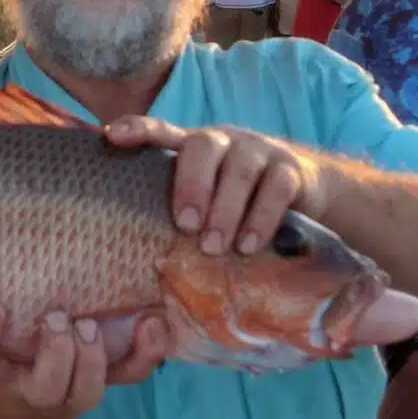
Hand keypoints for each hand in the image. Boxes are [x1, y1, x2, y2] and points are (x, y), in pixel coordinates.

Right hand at [0, 304, 169, 418]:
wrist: (34, 402)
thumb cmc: (10, 344)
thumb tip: (2, 244)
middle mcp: (33, 386)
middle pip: (45, 387)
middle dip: (57, 353)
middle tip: (56, 316)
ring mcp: (72, 389)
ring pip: (87, 392)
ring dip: (94, 358)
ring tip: (91, 324)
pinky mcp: (105, 381)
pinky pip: (129, 376)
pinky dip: (145, 352)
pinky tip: (151, 323)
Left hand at [105, 116, 328, 255]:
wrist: (305, 189)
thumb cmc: (236, 202)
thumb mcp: (207, 201)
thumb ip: (180, 221)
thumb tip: (144, 289)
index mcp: (194, 147)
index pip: (162, 130)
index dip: (139, 129)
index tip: (112, 134)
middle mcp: (224, 141)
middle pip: (203, 147)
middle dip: (191, 185)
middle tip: (186, 226)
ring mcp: (258, 151)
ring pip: (239, 171)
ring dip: (225, 211)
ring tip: (213, 247)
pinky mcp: (291, 168)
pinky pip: (276, 188)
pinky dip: (260, 219)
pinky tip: (248, 246)